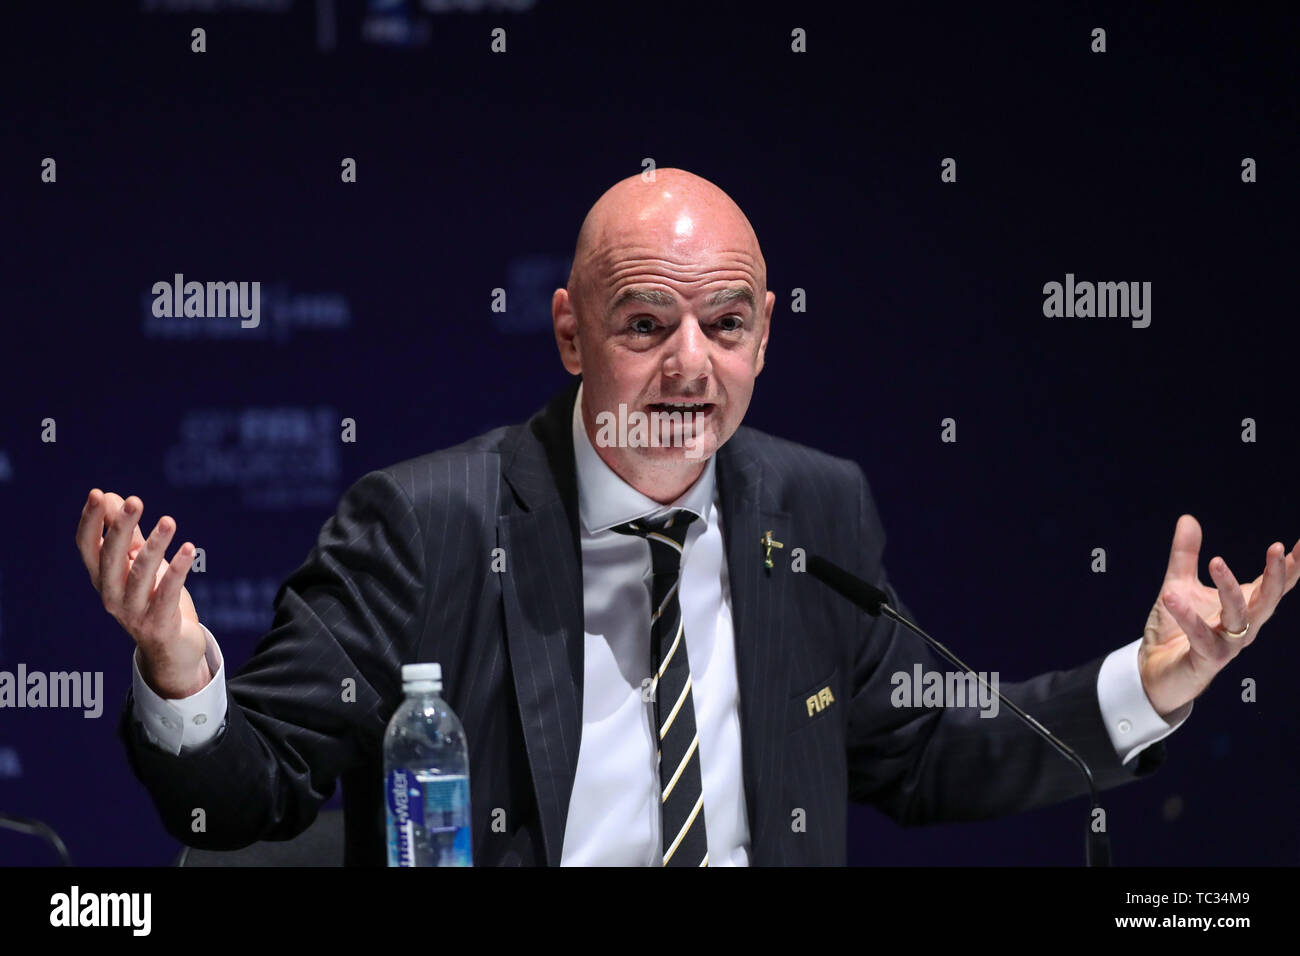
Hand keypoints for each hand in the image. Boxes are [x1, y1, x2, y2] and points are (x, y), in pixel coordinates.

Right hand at [75, 489, 209, 697]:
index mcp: (103, 579)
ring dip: (154, 545)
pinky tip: (188, 549)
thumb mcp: (140, 565)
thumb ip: (128, 536)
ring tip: (169, 521)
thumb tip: (115, 498)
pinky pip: (168, 592)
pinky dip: (178, 569)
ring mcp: (133, 612)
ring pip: (140, 574)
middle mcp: (111, 595)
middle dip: (120, 528)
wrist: (172, 649)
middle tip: (135, 501)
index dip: (90, 521)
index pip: (88, 547)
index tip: (98, 493)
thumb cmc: (154, 599)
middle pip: (111, 557)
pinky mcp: (159, 623)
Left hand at [1139, 514, 1299, 716]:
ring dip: (1229, 589)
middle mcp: (1242, 627)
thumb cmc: (1175, 631)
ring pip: (1239, 617)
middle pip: (1269, 600)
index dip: (1291, 566)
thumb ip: (1186, 554)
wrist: (1154, 672)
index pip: (1273, 584)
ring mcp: (1227, 645)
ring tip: (1216, 561)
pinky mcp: (1205, 660)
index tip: (1299, 543)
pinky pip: (1200, 636)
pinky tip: (1170, 596)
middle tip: (1277, 548)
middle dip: (1277, 575)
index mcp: (1243, 608)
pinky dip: (1187, 617)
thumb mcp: (1178, 584)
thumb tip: (1188, 519)